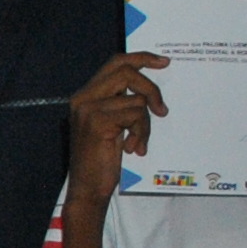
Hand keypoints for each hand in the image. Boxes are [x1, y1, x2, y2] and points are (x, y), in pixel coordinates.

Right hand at [63, 51, 167, 204]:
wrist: (88, 189)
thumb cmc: (102, 161)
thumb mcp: (112, 126)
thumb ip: (121, 104)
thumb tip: (147, 90)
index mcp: (85, 96)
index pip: (115, 63)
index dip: (141, 58)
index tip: (163, 62)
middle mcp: (83, 98)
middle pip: (126, 72)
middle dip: (151, 88)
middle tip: (162, 109)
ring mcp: (88, 109)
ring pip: (136, 99)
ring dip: (145, 123)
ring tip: (139, 141)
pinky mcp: (97, 122)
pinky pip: (135, 115)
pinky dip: (141, 133)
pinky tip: (133, 149)